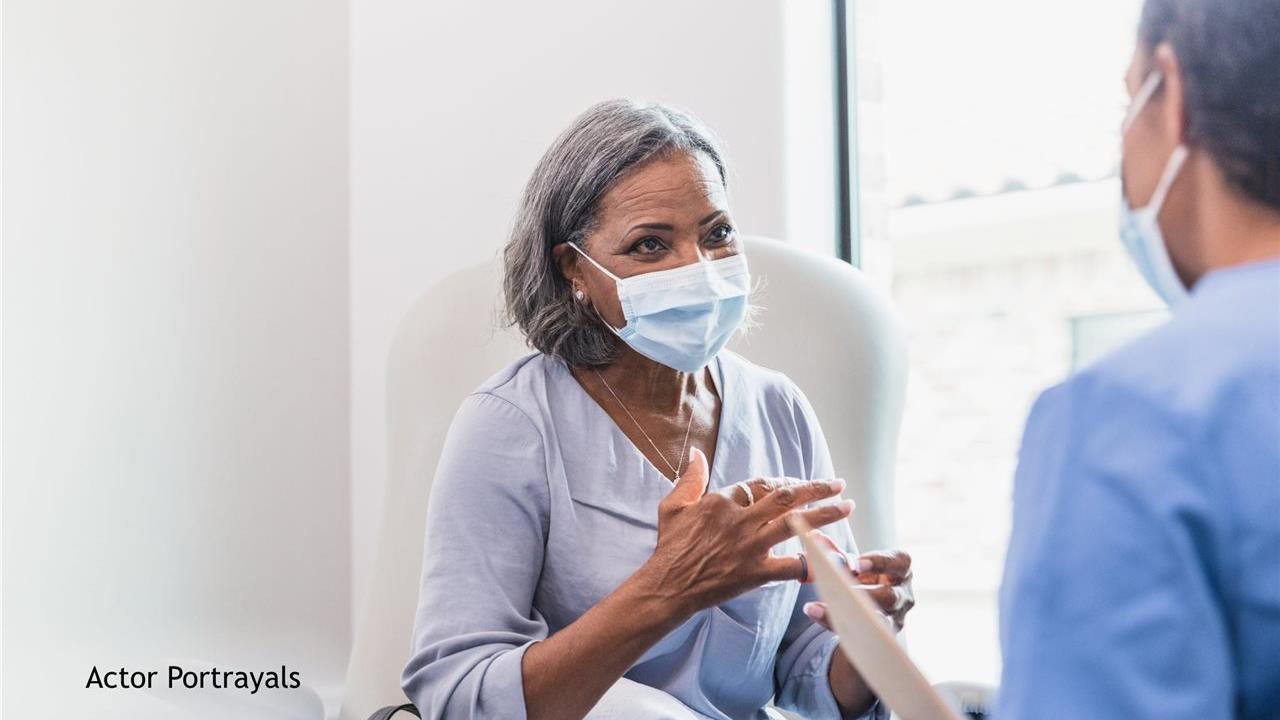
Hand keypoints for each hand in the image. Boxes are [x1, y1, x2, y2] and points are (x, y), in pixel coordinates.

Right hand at [636, 448, 853, 617]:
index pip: (762, 484)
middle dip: (816, 488)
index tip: (798, 484)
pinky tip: (831, 559)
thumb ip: (690, 478)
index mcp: (722, 501)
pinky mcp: (756, 572)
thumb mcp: (674, 506)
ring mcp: (750, 546)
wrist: (668, 586)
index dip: (784, 481)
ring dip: (825, 514)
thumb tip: (696, 453)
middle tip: (838, 484)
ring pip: (795, 524)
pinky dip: (811, 563)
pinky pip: (790, 566)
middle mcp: (741, 520)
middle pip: (786, 497)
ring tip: (846, 507)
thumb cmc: (670, 547)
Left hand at [800, 532, 914, 631]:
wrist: (866, 612)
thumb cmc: (861, 581)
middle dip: (864, 593)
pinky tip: (815, 613)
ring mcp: (893, 620)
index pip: (900, 562)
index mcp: (899, 572)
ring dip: (844, 613)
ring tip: (816, 606)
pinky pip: (858, 632)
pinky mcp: (877, 636)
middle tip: (839, 589)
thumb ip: (836, 553)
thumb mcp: (852, 567)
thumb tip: (815, 538)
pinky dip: (833, 622)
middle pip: (890, 596)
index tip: (858, 564)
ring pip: (876, 620)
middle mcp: (902, 596)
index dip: (881, 562)